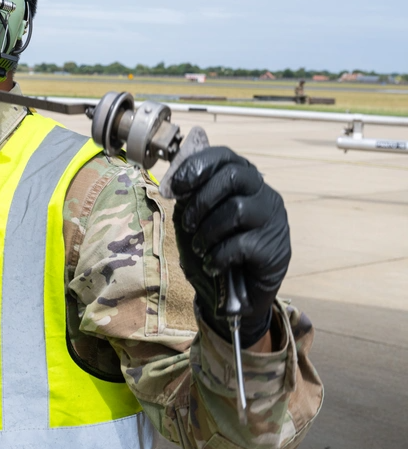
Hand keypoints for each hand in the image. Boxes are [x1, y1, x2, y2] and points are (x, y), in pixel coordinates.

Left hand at [168, 147, 290, 346]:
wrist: (238, 293)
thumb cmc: (216, 247)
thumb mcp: (198, 219)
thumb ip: (190, 198)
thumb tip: (172, 185)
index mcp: (244, 181)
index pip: (225, 156)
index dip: (196, 166)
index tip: (174, 188)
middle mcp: (263, 194)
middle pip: (233, 176)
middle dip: (201, 200)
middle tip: (188, 224)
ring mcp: (273, 220)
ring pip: (237, 210)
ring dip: (208, 231)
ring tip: (199, 248)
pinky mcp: (276, 248)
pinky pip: (241, 244)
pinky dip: (218, 256)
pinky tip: (212, 265)